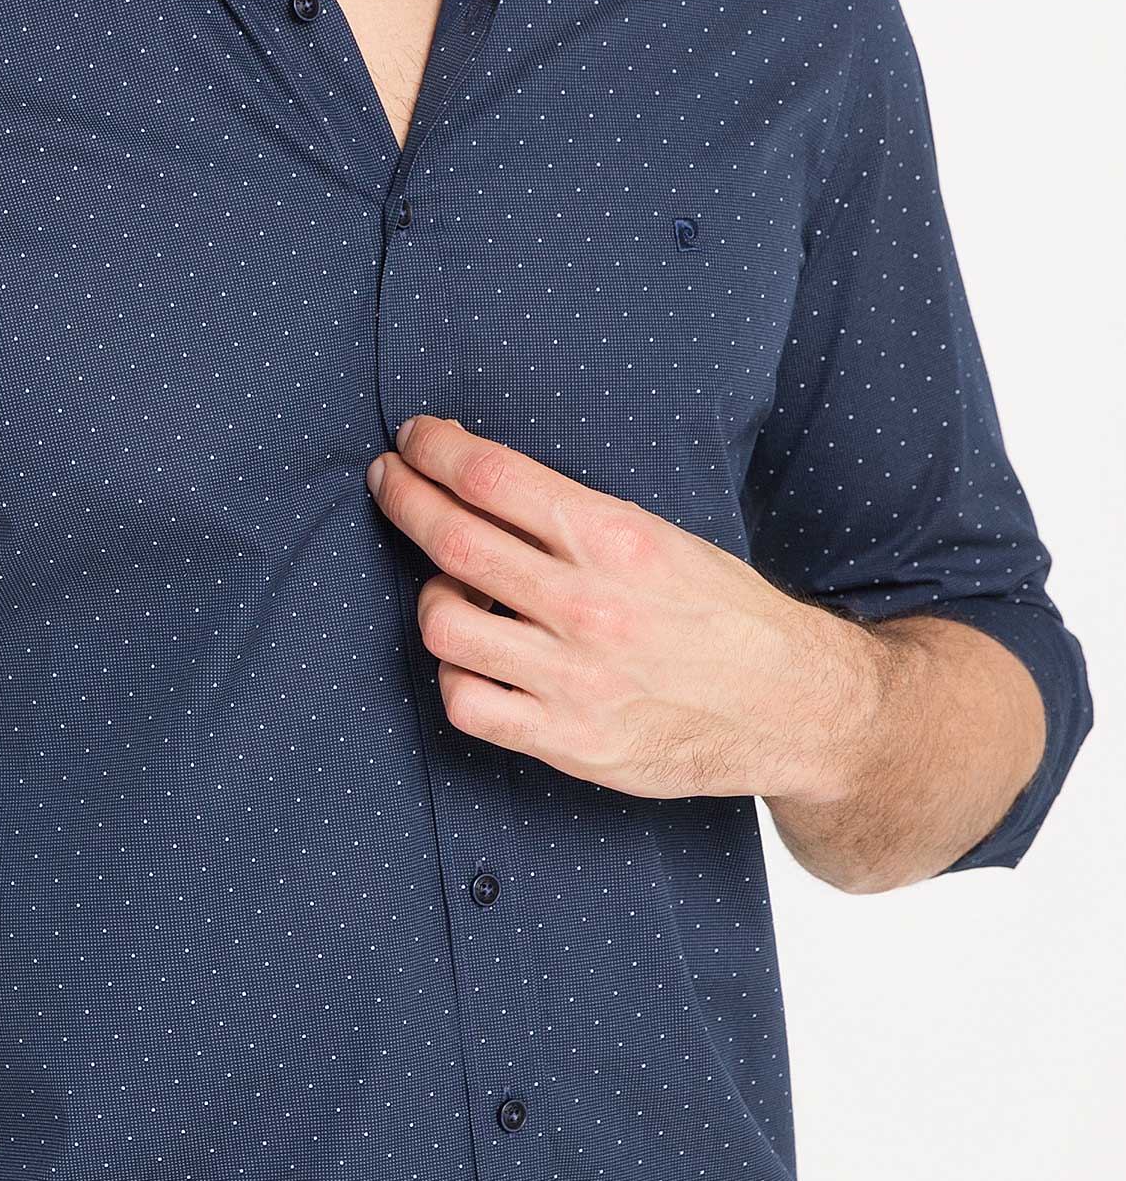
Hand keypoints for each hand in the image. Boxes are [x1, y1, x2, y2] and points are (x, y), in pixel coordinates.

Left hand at [363, 412, 870, 804]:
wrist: (792, 708)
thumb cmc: (724, 614)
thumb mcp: (664, 539)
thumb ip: (577, 518)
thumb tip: (484, 482)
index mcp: (617, 541)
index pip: (492, 478)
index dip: (436, 451)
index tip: (415, 440)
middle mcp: (589, 606)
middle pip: (453, 541)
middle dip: (405, 497)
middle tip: (389, 478)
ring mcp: (574, 679)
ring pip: (443, 625)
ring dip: (430, 595)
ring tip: (448, 587)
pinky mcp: (569, 740)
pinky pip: (466, 703)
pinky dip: (455, 675)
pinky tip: (473, 659)